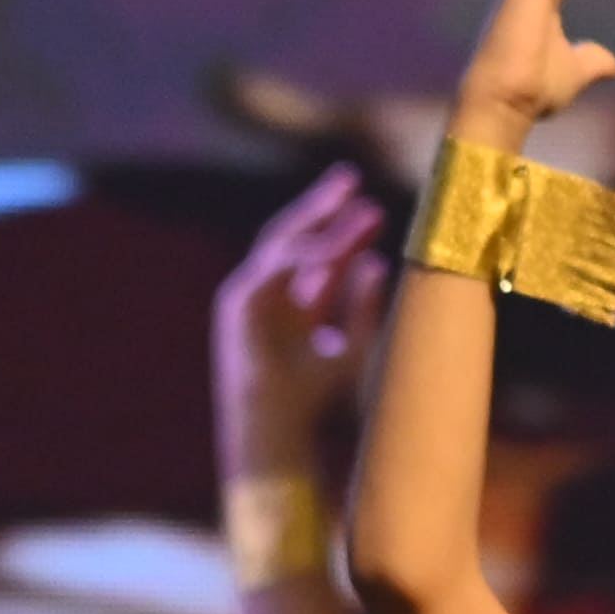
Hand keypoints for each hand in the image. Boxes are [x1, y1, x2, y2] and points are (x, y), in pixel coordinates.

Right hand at [218, 164, 389, 463]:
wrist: (278, 435)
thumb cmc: (315, 402)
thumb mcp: (353, 347)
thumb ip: (362, 307)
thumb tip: (378, 262)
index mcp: (291, 305)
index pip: (316, 254)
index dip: (344, 228)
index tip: (374, 207)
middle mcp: (267, 296)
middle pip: (295, 238)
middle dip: (323, 208)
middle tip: (352, 178)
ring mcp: (247, 297)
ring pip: (283, 245)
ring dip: (318, 223)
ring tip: (354, 203)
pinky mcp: (236, 304)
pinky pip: (272, 266)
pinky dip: (303, 255)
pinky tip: (334, 245)